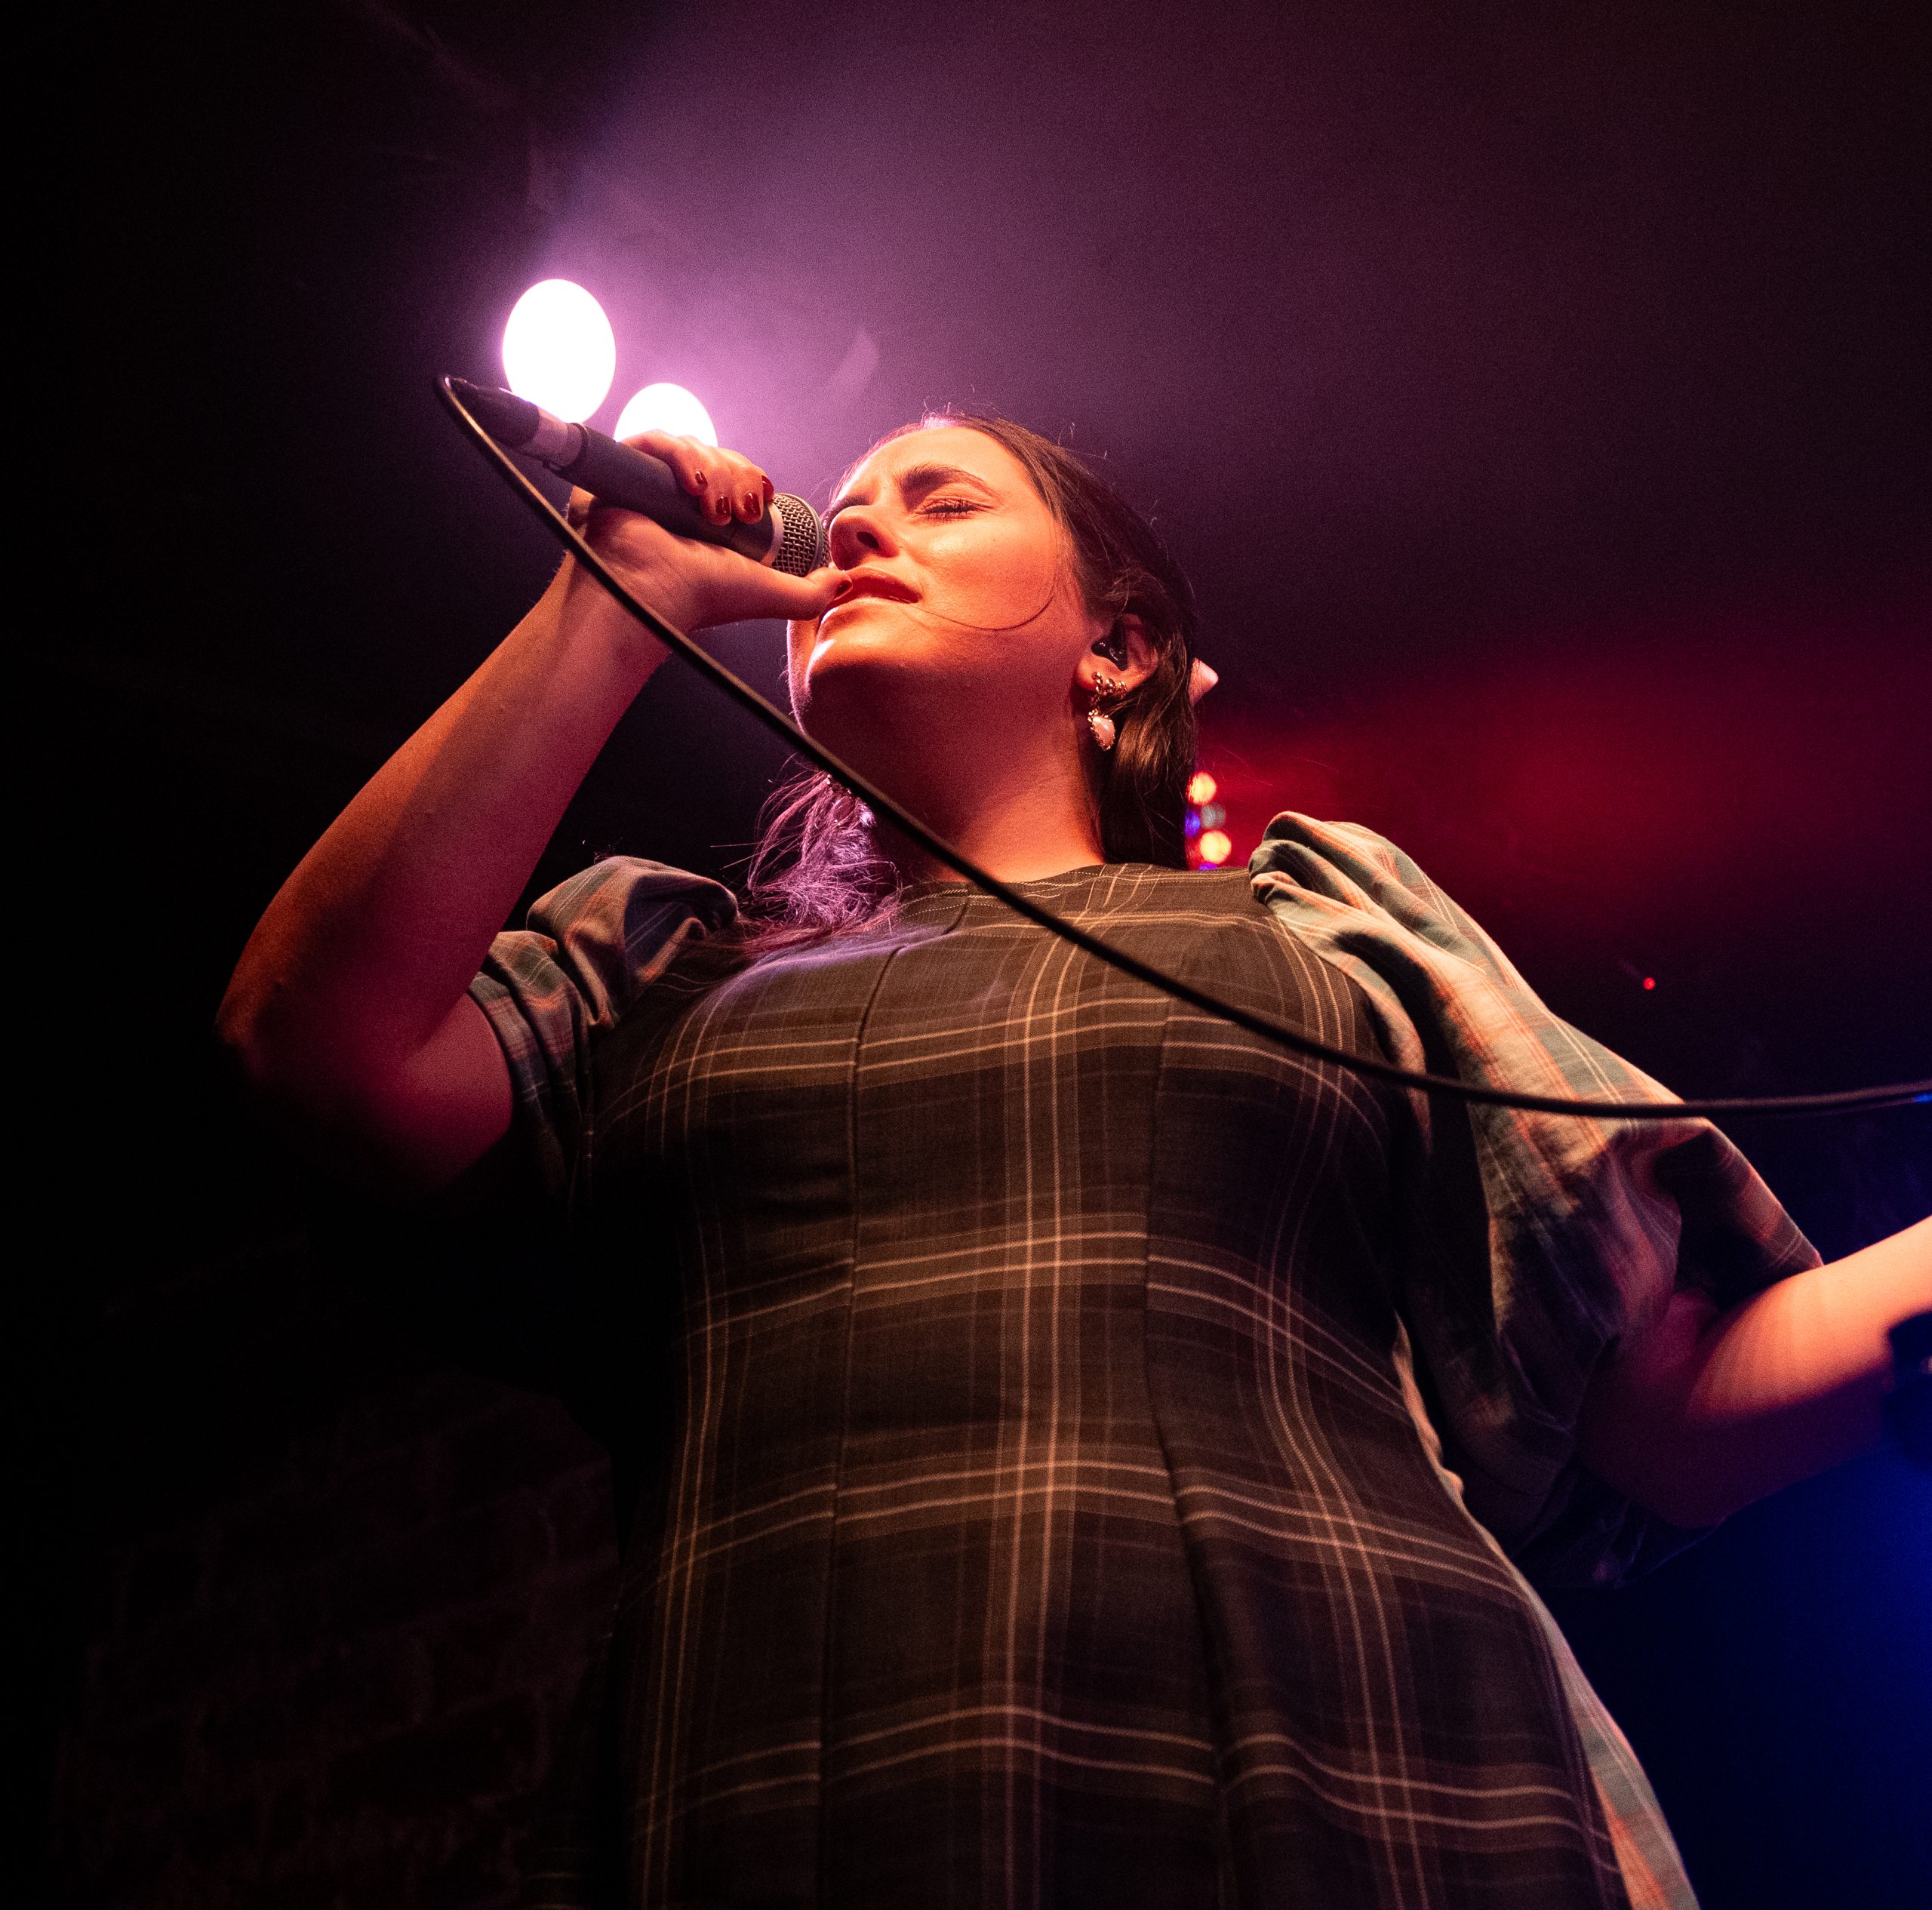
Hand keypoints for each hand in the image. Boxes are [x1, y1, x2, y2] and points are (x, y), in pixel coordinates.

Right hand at [561, 431, 839, 638]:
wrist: (653, 593)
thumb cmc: (701, 597)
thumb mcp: (769, 593)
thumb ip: (810, 594)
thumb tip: (844, 582)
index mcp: (704, 517)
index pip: (732, 474)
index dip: (749, 478)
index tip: (760, 501)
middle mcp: (673, 498)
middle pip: (715, 456)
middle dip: (735, 476)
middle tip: (739, 512)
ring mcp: (644, 482)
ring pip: (690, 446)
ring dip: (713, 471)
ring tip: (712, 511)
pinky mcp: (617, 470)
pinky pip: (653, 439)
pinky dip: (679, 455)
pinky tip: (692, 486)